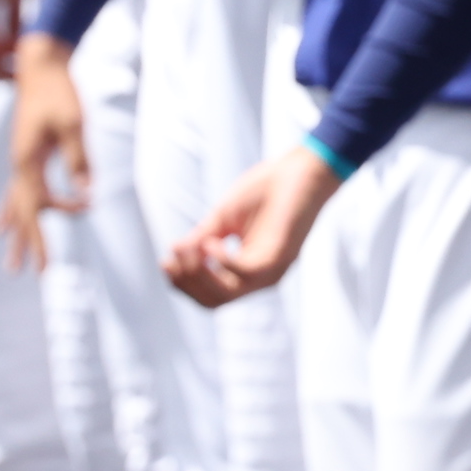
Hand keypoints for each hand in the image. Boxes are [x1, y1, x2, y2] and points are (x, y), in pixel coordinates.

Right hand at [0, 36, 88, 271]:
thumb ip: (79, 157)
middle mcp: (19, 166)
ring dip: (18, 233)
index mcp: (27, 162)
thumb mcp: (74, 123)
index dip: (46, 231)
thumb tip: (88, 191)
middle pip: (23, 213)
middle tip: (33, 275)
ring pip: (17, 205)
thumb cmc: (59, 92)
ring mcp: (20, 160)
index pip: (37, 208)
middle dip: (28, 244)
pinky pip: (16, 191)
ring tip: (13, 262)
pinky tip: (0, 226)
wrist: (41, 66)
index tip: (60, 246)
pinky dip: (11, 210)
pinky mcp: (26, 154)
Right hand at [166, 147, 341, 305]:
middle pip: (212, 302)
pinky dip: (222, 262)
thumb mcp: (225, 218)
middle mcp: (260, 278)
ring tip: (190, 247)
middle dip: (185, 283)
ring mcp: (271, 272)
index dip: (182, 283)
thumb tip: (173, 254)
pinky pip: (244, 274)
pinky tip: (210, 243)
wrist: (305, 169)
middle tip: (172, 257)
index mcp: (247, 270)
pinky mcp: (279, 258)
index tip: (166, 260)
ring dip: (199, 274)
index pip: (209, 295)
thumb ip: (202, 238)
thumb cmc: (267, 190)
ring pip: (225, 295)